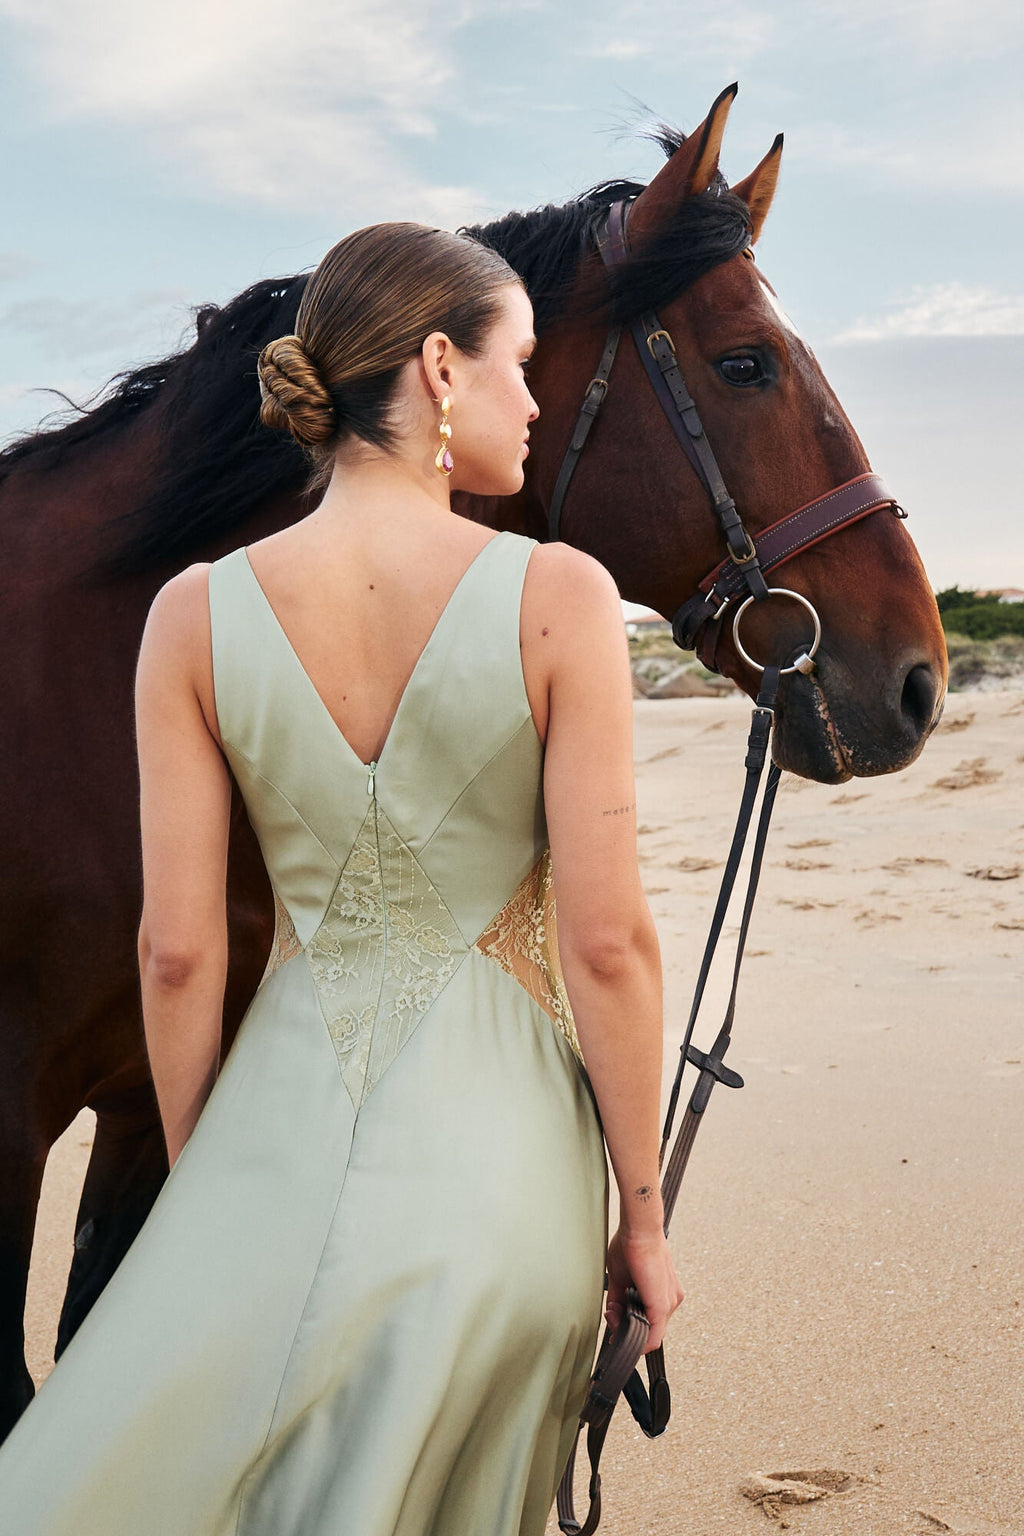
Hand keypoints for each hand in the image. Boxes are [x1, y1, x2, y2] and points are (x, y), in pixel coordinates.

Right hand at [605, 1223, 683, 1352]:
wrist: (639, 1230)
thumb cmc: (631, 1245)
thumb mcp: (621, 1278)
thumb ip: (619, 1298)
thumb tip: (613, 1314)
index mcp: (662, 1291)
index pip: (648, 1318)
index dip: (628, 1323)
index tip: (614, 1320)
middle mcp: (670, 1298)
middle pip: (648, 1327)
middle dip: (624, 1326)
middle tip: (610, 1316)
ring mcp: (669, 1302)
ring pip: (650, 1333)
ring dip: (626, 1329)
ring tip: (612, 1314)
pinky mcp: (662, 1305)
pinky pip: (654, 1336)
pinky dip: (637, 1340)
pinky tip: (621, 1331)